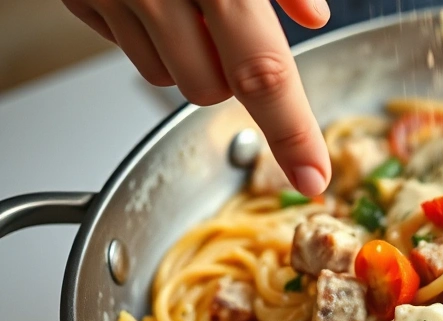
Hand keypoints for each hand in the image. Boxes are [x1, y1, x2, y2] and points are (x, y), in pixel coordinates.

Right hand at [63, 0, 332, 195]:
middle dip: (231, 76)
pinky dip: (148, 33)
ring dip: (189, 55)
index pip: (264, 71)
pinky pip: (123, 45)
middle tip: (233, 28)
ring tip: (190, 3)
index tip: (313, 175)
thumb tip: (313, 13)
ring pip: (164, 77)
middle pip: (209, 90)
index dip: (292, 133)